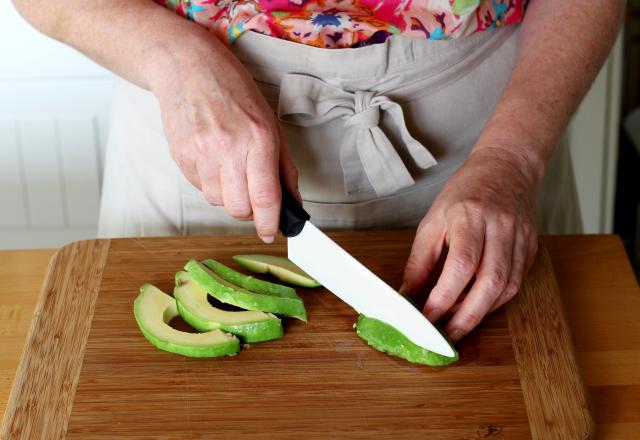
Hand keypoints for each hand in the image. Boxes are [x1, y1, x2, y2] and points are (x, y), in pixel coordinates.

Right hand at [149, 36, 299, 242]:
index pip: (265, 198)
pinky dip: (211, 183)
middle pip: (239, 209)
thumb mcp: (270, 123)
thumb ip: (284, 168)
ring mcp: (200, 154)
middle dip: (250, 210)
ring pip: (218, 202)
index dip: (269, 223)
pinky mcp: (180, 157)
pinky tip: (213, 158)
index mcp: (257, 139)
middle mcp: (228, 149)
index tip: (271, 233)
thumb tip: (293, 203)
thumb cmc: (233, 90)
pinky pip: (200, 188)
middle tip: (253, 193)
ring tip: (230, 167)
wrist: (186, 67)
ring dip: (229, 195)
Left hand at [399, 147, 539, 341]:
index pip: (460, 265)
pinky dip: (496, 301)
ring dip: (481, 312)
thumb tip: (408, 293)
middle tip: (447, 335)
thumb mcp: (432, 219)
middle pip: (490, 283)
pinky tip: (478, 306)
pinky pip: (517, 282)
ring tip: (458, 322)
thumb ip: (420, 259)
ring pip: (507, 287)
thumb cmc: (465, 191)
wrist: (507, 168)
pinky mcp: (532, 247)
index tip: (427, 317)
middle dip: (467, 317)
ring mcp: (520, 238)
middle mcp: (500, 227)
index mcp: (470, 216)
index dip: (444, 297)